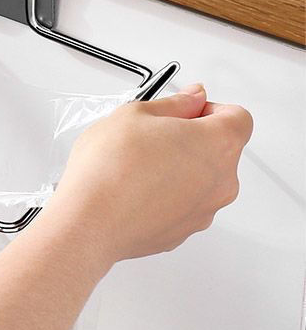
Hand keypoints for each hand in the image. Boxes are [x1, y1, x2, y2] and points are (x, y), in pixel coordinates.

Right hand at [50, 84, 252, 264]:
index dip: (211, 109)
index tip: (185, 111)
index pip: (238, 118)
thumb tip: (193, 98)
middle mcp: (222, 181)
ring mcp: (205, 211)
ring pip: (202, 180)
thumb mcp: (137, 113)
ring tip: (139, 165)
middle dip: (193, 139)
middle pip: (221, 150)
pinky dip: (168, 195)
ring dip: (180, 168)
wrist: (90, 221)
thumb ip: (176, 103)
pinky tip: (136, 188)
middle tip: (154, 135)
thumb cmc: (110, 168)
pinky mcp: (184, 232)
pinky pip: (184, 204)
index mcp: (218, 144)